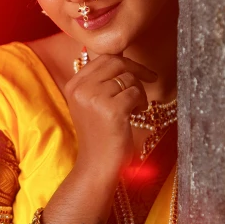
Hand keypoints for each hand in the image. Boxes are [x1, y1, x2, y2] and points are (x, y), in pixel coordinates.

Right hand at [64, 54, 156, 181]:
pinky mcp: (112, 109)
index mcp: (74, 85)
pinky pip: (135, 93)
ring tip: (136, 108)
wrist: (97, 165)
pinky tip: (135, 115)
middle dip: (137, 69)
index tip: (138, 69)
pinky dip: (141, 103)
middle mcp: (81, 89)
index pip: (102, 58)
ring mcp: (95, 98)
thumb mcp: (91, 104)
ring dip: (139, 91)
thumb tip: (121, 58)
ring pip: (128, 78)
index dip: (124, 61)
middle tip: (150, 78)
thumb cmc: (99, 135)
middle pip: (115, 62)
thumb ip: (99, 82)